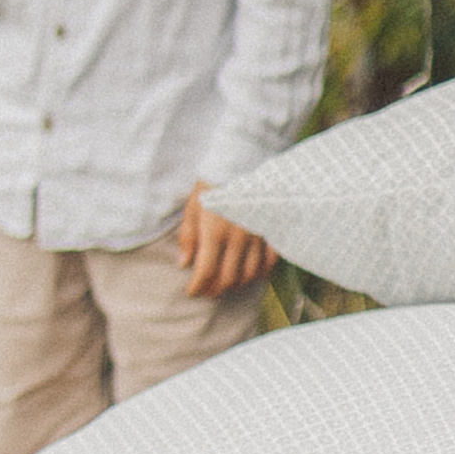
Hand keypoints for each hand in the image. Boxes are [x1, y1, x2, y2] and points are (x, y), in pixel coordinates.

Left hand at [177, 184, 270, 299]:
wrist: (241, 162)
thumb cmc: (211, 184)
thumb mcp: (192, 206)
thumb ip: (188, 236)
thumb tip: (183, 264)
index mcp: (214, 232)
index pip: (206, 271)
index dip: (198, 286)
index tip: (192, 291)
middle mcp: (237, 238)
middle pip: (228, 277)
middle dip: (215, 289)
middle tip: (207, 291)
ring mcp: (257, 236)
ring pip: (249, 273)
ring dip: (236, 284)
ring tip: (226, 284)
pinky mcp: (271, 231)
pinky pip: (269, 261)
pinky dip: (260, 273)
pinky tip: (250, 274)